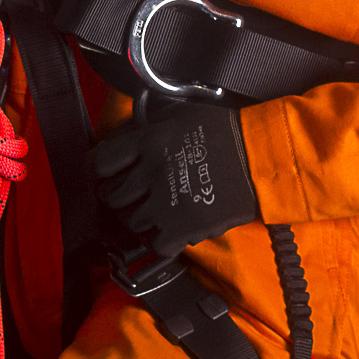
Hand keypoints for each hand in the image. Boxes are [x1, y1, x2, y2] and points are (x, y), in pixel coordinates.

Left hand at [91, 100, 258, 258]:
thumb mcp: (182, 114)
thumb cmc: (225, 132)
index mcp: (148, 141)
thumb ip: (151, 125)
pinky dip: (160, 241)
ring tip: (155, 212)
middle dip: (118, 197)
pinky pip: (154, 245)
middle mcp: (150, 172)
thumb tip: (129, 134)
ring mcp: (164, 204)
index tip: (105, 175)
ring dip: (140, 219)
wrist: (260, 160)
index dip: (99, 171)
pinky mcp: (181, 229)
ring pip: (130, 222)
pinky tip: (170, 230)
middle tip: (129, 196)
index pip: (100, 162)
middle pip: (111, 196)